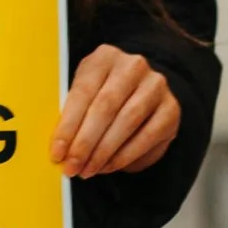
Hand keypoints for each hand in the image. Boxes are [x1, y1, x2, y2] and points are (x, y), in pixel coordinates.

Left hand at [51, 44, 179, 177]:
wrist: (141, 92)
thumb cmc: (102, 96)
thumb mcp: (84, 94)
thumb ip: (71, 113)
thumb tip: (58, 148)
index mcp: (104, 57)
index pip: (83, 91)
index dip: (68, 125)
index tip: (56, 153)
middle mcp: (133, 65)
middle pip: (105, 107)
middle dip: (85, 143)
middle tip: (72, 167)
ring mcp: (156, 85)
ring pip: (127, 122)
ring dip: (103, 152)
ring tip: (87, 170)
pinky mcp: (171, 108)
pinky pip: (146, 137)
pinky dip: (124, 156)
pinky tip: (108, 166)